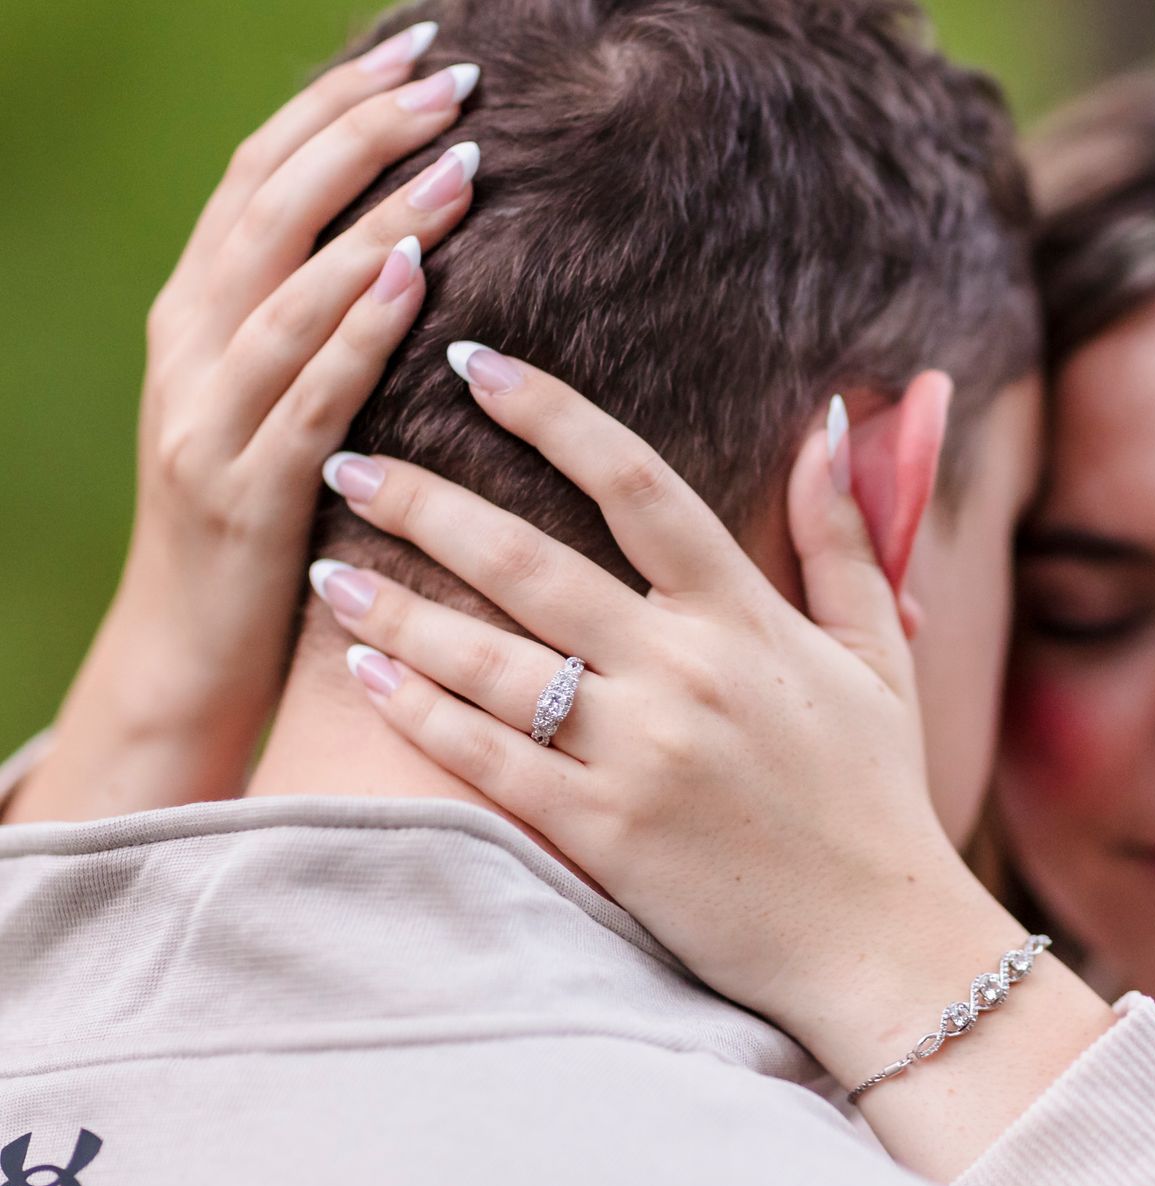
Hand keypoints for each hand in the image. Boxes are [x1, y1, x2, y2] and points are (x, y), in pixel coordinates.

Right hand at [9, 26, 479, 820]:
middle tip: (450, 78)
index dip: (333, 103)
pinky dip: (357, 331)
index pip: (259, 175)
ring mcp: (206, 419)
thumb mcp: (267, 399)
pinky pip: (305, 396)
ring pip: (287, 291)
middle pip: (269, 207)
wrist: (188, 651)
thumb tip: (397, 231)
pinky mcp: (243, 493)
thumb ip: (305, 317)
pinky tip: (416, 279)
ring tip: (462, 162)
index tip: (416, 46)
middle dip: (361, 131)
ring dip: (377, 219)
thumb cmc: (256, 519)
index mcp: (194, 313)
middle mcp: (187, 347)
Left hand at [312, 349, 1117, 1179]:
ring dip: (395, 608)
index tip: (476, 364)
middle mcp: (684, 672)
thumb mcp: (879, 653)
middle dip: (425, 502)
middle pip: (529, 561)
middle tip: (348, 461)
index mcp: (746, 618)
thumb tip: (826, 423)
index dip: (550, 414)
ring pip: (490, 659)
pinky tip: (362, 673)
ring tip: (326, 569)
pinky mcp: (604, 832)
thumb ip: (844, 537)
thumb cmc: (876, 794)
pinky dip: (420, 711)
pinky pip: (489, 759)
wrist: (878, 940)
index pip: (635, 484)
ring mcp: (639, 754)